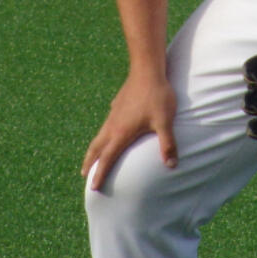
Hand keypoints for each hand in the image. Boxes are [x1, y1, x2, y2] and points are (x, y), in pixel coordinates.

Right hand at [81, 71, 177, 192]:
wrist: (147, 70)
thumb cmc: (157, 96)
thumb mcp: (165, 122)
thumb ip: (168, 144)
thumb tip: (172, 165)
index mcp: (121, 133)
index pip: (107, 159)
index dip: (100, 174)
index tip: (93, 187)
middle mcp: (113, 126)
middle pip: (96, 148)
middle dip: (89, 163)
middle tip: (84, 175)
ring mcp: (113, 114)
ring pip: (99, 135)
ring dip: (94, 149)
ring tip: (92, 157)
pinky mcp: (117, 106)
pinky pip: (106, 125)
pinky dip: (102, 134)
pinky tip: (108, 131)